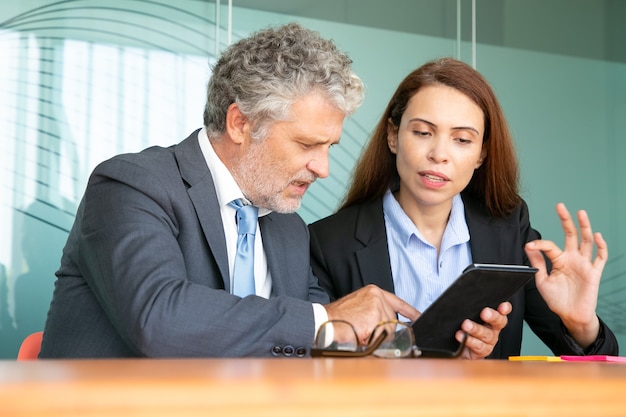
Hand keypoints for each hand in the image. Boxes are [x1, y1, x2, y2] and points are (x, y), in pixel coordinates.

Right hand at [324, 285, 419, 344]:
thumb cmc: (339, 317)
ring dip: (375, 336)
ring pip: (389, 330)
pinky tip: (360, 334)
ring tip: (360, 331)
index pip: (399, 302)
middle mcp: (377, 297)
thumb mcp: (360, 307)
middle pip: (393, 321)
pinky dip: (371, 340)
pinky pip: (381, 336)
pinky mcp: (374, 318)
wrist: (324, 320)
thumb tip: (391, 325)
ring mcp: (377, 307)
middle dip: (382, 331)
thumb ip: (376, 312)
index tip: (419, 318)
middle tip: (365, 330)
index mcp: (374, 292)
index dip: (411, 312)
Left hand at [457, 302, 510, 358]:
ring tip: (466, 325)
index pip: (501, 312)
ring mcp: (488, 341)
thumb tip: (460, 295)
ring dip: (476, 329)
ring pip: (486, 334)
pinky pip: (478, 346)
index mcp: (492, 318)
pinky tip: (461, 336)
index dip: (505, 308)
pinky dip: (469, 340)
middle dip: (492, 317)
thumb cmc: (465, 329)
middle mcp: (493, 329)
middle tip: (485, 312)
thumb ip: (470, 308)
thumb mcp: (468, 316)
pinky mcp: (481, 351)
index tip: (503, 306)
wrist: (460, 350)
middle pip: (498, 322)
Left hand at [524, 203, 605, 347]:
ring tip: (581, 213)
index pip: (550, 246)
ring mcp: (584, 265)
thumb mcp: (542, 281)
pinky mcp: (594, 273)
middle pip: (571, 235)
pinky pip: (600, 258)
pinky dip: (601, 246)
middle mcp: (572, 259)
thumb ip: (537, 263)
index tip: (529, 245)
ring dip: (584, 227)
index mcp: (559, 260)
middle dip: (566, 220)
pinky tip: (597, 236)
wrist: (570, 316)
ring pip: (586, 242)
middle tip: (560, 206)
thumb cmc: (557, 300)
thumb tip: (528, 245)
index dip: (539, 244)